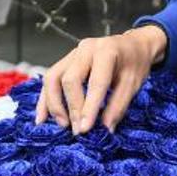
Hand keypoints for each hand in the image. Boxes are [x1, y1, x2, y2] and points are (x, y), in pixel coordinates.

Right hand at [36, 25, 168, 133]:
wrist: (131, 45)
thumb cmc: (134, 63)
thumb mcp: (133, 84)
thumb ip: (119, 106)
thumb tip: (105, 129)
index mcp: (106, 51)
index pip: (95, 82)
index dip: (89, 107)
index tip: (85, 129)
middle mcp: (85, 49)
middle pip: (70, 79)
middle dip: (72, 108)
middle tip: (77, 130)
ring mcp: (72, 54)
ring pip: (53, 78)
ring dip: (54, 104)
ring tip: (63, 125)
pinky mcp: (64, 61)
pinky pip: (49, 79)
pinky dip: (45, 100)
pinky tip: (42, 117)